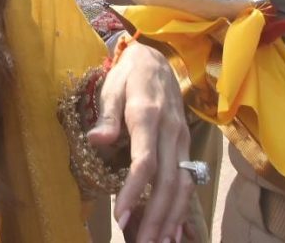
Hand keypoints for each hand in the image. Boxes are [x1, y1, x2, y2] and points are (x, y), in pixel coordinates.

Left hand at [87, 39, 191, 242]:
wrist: (157, 58)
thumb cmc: (128, 75)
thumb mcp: (112, 86)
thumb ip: (107, 115)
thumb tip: (95, 140)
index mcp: (147, 115)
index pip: (144, 161)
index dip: (134, 191)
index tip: (121, 217)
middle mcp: (170, 130)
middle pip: (167, 181)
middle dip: (155, 217)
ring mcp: (182, 138)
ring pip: (182, 184)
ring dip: (172, 218)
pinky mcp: (186, 144)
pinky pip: (189, 180)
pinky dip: (183, 207)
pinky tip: (176, 231)